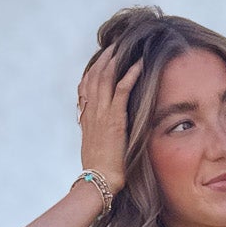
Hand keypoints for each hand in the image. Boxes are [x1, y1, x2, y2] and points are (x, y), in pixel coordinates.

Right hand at [77, 44, 143, 192]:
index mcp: (87, 118)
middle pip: (94, 76)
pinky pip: (121, 90)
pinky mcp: (114, 119)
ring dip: (116, 60)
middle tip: (115, 45)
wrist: (99, 181)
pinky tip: (139, 65)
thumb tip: (102, 131)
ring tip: (126, 47)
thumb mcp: (95, 148)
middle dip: (104, 59)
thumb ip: (98, 135)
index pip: (86, 86)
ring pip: (105, 78)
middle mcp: (92, 112)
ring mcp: (101, 114)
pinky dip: (130, 75)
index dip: (93, 70)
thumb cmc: (100, 171)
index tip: (101, 59)